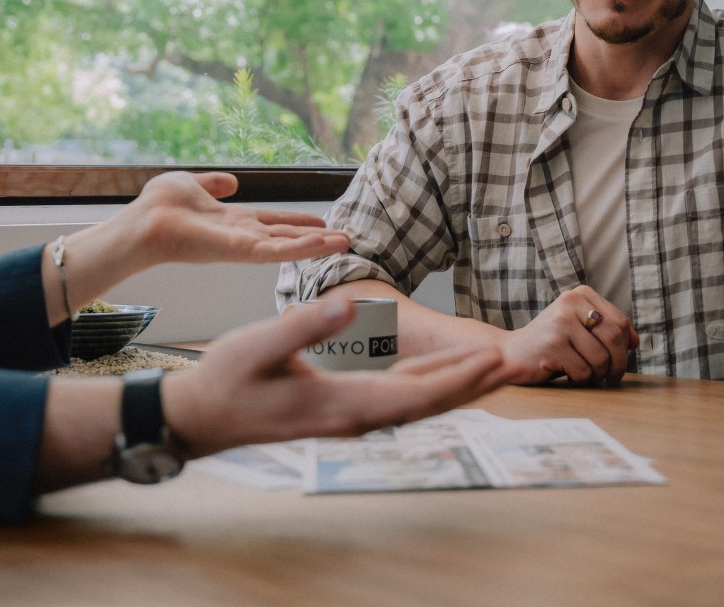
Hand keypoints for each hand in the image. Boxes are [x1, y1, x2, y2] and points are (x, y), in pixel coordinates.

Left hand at [43, 172, 351, 323]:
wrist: (143, 222)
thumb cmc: (159, 205)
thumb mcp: (192, 184)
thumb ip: (213, 184)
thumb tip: (231, 181)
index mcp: (232, 222)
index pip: (273, 223)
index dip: (298, 223)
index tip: (323, 222)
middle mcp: (241, 237)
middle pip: (286, 237)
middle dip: (316, 239)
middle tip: (347, 239)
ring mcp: (242, 246)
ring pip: (288, 247)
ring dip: (317, 245)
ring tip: (346, 242)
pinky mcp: (240, 251)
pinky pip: (277, 250)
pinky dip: (303, 247)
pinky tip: (326, 243)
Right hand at [160, 299, 509, 455]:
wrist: (201, 417)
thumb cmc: (226, 380)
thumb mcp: (260, 345)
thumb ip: (306, 325)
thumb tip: (354, 306)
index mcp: (342, 405)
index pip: (415, 395)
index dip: (458, 380)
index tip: (496, 360)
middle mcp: (355, 417)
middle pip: (429, 403)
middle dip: (476, 385)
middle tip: (523, 365)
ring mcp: (350, 416)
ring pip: (418, 403)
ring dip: (460, 387)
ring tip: (500, 368)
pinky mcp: (344, 409)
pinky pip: (400, 399)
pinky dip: (432, 386)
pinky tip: (448, 376)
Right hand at [500, 287, 638, 386]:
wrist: (511, 352)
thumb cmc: (552, 343)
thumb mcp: (580, 328)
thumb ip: (606, 330)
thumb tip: (635, 342)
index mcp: (580, 295)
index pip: (620, 323)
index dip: (625, 347)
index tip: (619, 361)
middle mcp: (570, 302)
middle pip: (614, 339)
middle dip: (617, 364)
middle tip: (611, 378)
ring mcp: (560, 323)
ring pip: (601, 359)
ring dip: (596, 374)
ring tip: (582, 373)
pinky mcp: (552, 345)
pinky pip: (583, 372)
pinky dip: (580, 380)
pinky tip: (567, 375)